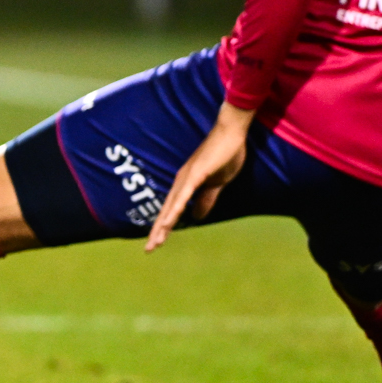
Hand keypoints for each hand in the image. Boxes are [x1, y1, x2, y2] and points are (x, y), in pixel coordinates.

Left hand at [145, 102, 252, 250]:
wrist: (231, 133)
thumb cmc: (225, 154)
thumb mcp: (217, 184)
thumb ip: (206, 199)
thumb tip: (196, 217)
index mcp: (186, 183)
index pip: (172, 209)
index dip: (164, 226)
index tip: (157, 242)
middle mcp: (181, 181)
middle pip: (167, 210)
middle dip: (158, 231)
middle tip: (149, 249)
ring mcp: (187, 177)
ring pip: (172, 206)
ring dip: (164, 224)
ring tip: (156, 242)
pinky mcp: (196, 173)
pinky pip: (184, 195)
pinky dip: (176, 209)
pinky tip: (170, 221)